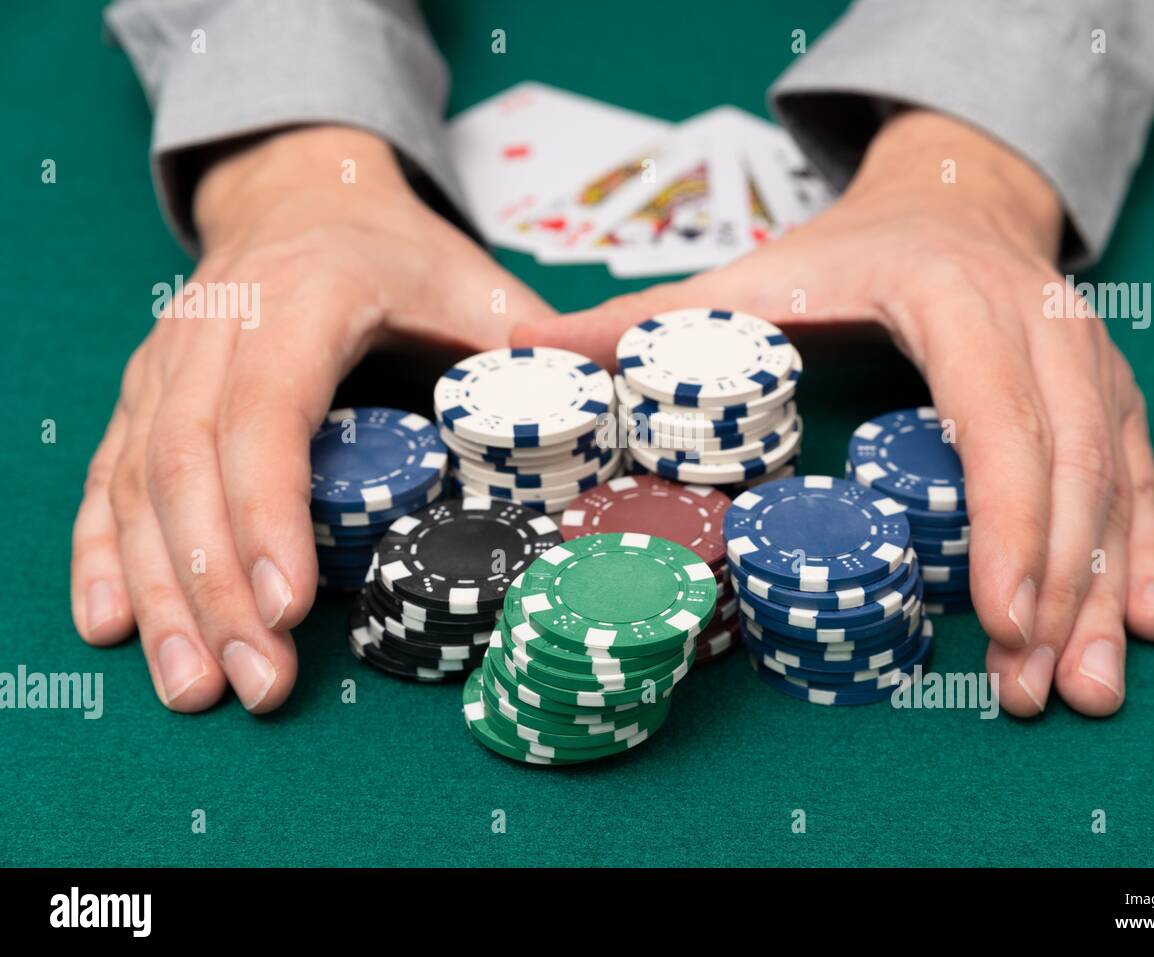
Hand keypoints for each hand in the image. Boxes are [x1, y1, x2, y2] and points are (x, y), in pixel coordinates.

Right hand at [71, 125, 554, 712]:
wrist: (307, 197)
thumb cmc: (400, 253)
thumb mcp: (475, 283)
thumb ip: (530, 347)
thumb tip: (598, 407)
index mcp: (302, 297)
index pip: (269, 413)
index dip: (271, 513)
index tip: (289, 606)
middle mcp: (215, 329)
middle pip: (192, 465)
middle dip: (217, 586)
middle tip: (253, 681)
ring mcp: (165, 363)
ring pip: (140, 483)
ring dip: (161, 592)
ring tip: (193, 685)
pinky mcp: (143, 395)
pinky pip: (108, 477)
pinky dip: (102, 556)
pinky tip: (109, 625)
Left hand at [514, 111, 1153, 717]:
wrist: (950, 202)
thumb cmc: (848, 253)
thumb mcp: (754, 272)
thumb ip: (647, 318)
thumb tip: (527, 345)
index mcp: (956, 297)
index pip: (995, 412)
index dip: (1005, 513)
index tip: (996, 612)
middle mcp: (1043, 330)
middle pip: (1072, 465)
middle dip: (1055, 583)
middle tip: (1029, 685)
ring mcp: (1090, 366)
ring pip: (1119, 484)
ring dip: (1104, 591)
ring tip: (1084, 690)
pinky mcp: (1110, 398)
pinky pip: (1144, 480)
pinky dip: (1144, 553)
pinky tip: (1143, 621)